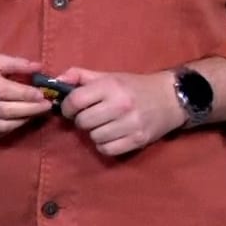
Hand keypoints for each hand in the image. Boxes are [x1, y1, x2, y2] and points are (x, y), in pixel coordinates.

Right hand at [0, 53, 55, 139]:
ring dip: (22, 121)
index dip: (25, 94)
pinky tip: (20, 120)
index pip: (3, 90)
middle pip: (3, 110)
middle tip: (46, 106)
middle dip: (29, 109)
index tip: (42, 94)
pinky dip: (10, 129)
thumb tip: (40, 68)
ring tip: (35, 113)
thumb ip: (16, 64)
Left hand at [53, 68, 186, 156]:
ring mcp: (131, 124)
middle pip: (83, 121)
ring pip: (94, 137)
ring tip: (103, 125)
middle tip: (90, 116)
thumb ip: (80, 76)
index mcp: (111, 86)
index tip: (71, 109)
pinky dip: (105, 145)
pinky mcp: (138, 140)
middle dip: (82, 120)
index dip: (67, 107)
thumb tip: (56, 80)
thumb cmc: (134, 86)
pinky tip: (111, 136)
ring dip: (94, 133)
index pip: (76, 100)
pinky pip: (107, 150)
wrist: (170, 98)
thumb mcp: (108, 76)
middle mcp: (121, 105)